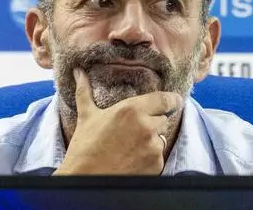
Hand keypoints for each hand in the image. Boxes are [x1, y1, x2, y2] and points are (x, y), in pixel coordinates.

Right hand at [53, 68, 182, 175]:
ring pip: (161, 138)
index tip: (174, 101)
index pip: (165, 99)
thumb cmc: (84, 148)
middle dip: (153, 123)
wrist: (84, 180)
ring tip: (130, 148)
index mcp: (131, 110)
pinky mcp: (156, 165)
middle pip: (163, 119)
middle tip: (134, 131)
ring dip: (151, 141)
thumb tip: (78, 72)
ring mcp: (153, 147)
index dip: (171, 100)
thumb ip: (85, 91)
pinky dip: (150, 158)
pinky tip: (133, 160)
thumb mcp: (87, 117)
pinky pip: (159, 156)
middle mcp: (146, 126)